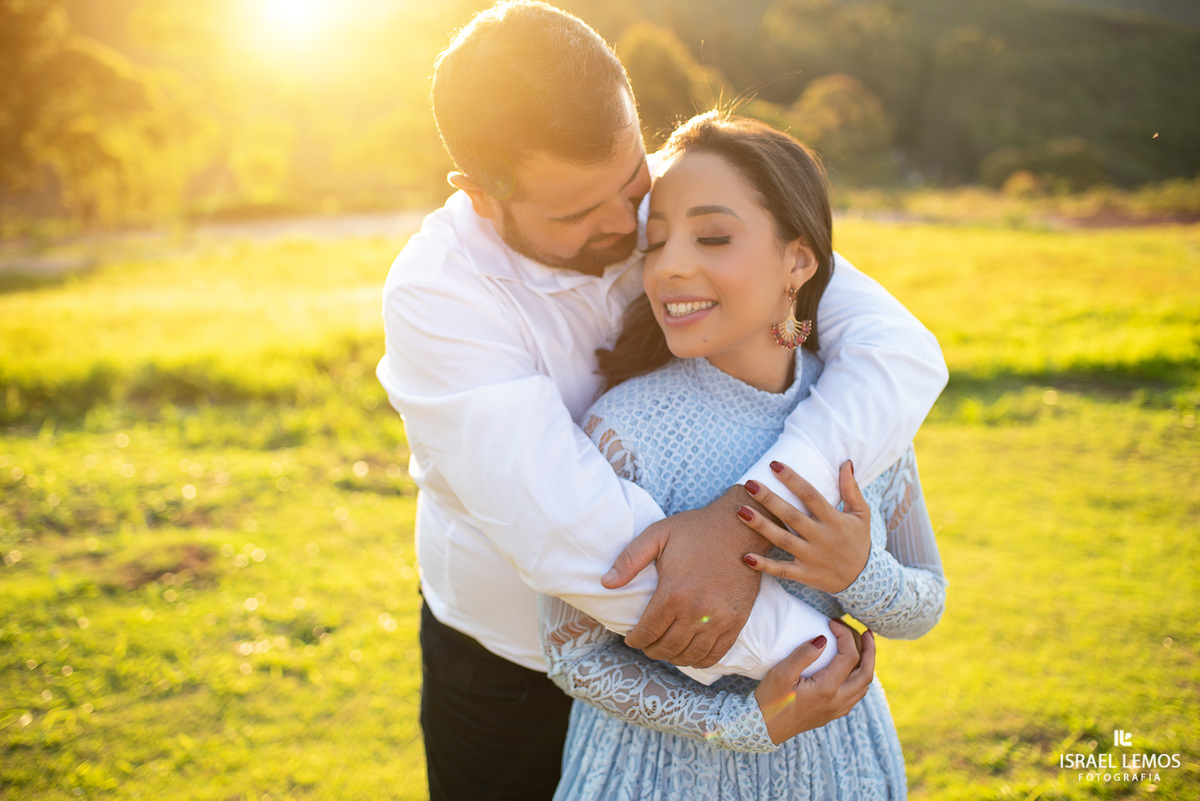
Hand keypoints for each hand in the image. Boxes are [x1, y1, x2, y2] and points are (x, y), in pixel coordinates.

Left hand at [602, 485, 768, 667]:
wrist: (739, 528)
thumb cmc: (696, 530)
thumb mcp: (657, 535)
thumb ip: (629, 559)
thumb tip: (606, 583)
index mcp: (673, 592)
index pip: (647, 632)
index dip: (635, 639)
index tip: (631, 638)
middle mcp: (696, 611)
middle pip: (667, 647)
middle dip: (652, 650)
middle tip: (647, 644)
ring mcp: (719, 619)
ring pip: (690, 655)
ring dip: (673, 658)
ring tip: (666, 649)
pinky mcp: (737, 621)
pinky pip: (716, 654)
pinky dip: (700, 660)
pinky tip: (691, 654)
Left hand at [738, 461, 870, 593]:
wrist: (864, 579)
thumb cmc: (859, 541)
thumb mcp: (862, 514)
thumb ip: (851, 489)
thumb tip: (846, 463)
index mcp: (834, 519)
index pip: (810, 495)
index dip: (792, 479)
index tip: (774, 465)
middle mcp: (821, 537)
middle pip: (791, 515)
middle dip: (769, 499)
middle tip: (749, 484)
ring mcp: (812, 557)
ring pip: (782, 540)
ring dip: (761, 526)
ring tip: (740, 511)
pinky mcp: (805, 574)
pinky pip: (782, 570)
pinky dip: (764, 565)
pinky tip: (746, 557)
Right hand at [754, 619, 874, 743]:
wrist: (764, 727)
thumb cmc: (770, 699)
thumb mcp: (781, 673)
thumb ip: (804, 654)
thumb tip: (823, 639)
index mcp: (826, 689)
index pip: (849, 657)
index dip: (845, 636)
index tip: (833, 623)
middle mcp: (837, 701)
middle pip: (866, 673)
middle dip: (870, 650)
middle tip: (866, 632)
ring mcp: (836, 710)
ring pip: (863, 686)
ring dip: (867, 665)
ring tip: (863, 648)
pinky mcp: (832, 714)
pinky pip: (855, 695)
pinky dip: (859, 679)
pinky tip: (850, 670)